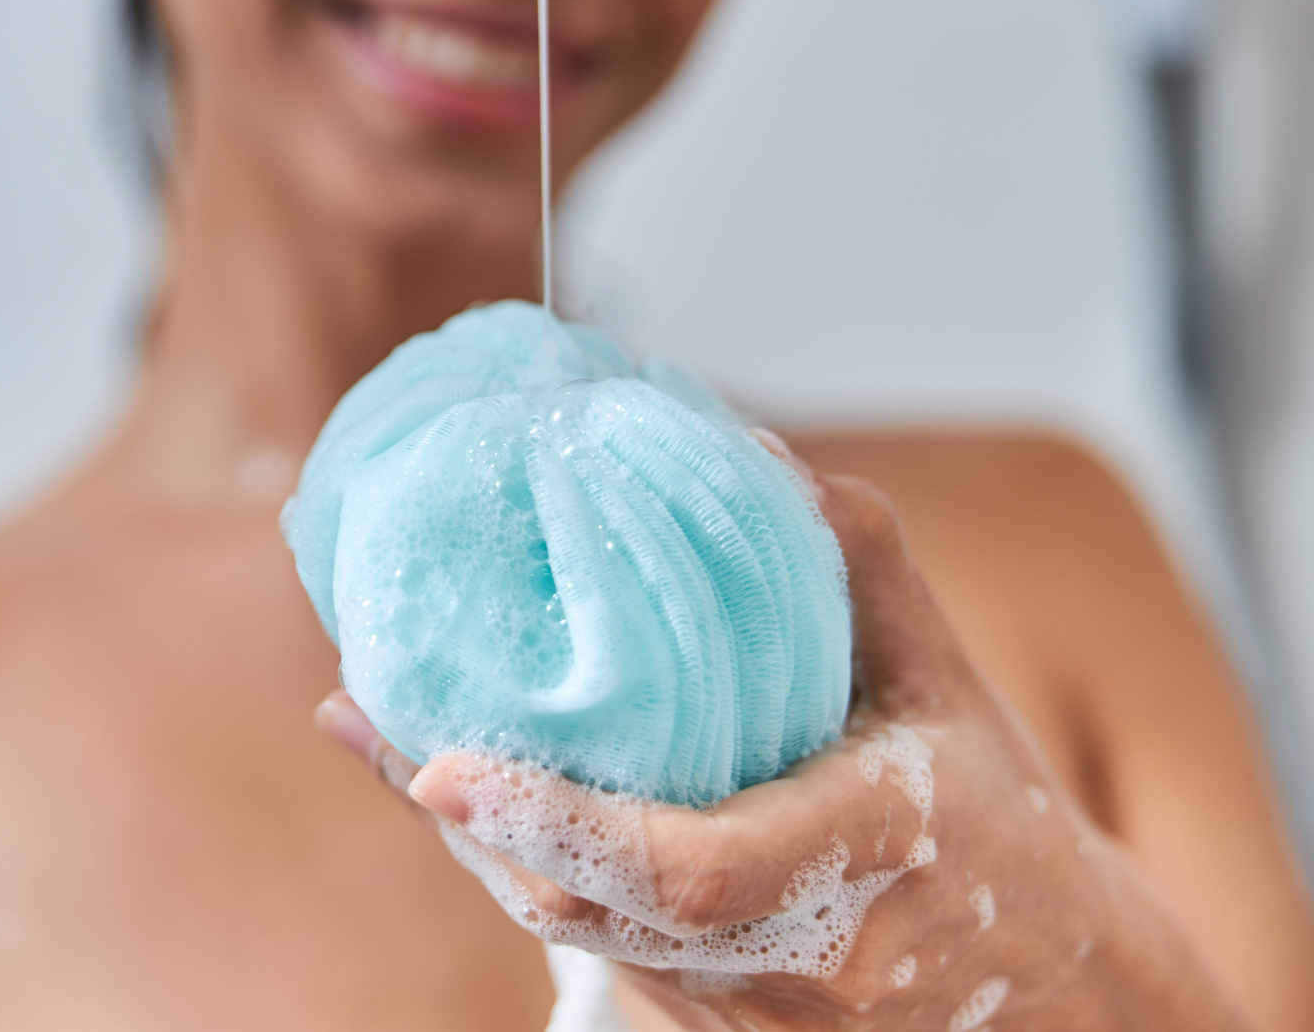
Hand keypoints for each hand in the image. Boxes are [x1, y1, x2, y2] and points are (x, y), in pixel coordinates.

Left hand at [315, 474, 1246, 1028]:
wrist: (1053, 987)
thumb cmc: (992, 812)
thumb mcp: (943, 675)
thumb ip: (853, 560)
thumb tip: (745, 447)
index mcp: (864, 856)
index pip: (689, 870)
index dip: (557, 823)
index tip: (442, 768)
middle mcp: (799, 959)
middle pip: (594, 909)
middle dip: (473, 822)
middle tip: (369, 718)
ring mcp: (751, 1010)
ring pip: (578, 931)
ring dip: (481, 840)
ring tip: (385, 729)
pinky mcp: (714, 1023)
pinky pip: (594, 945)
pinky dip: (522, 864)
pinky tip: (464, 789)